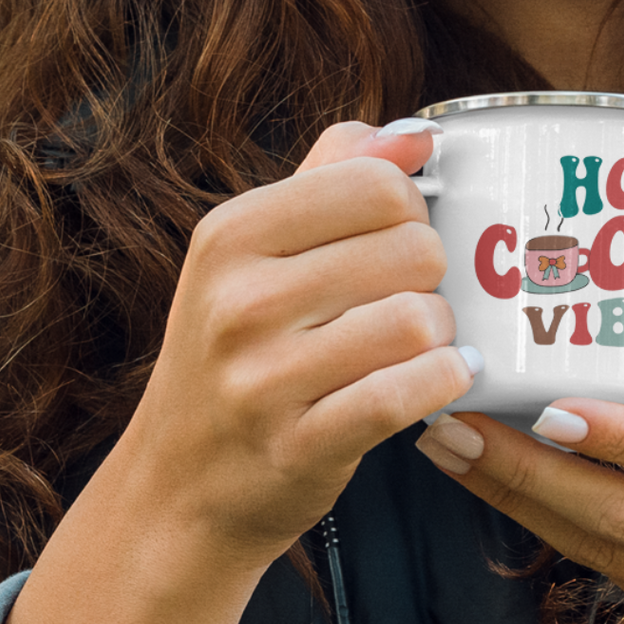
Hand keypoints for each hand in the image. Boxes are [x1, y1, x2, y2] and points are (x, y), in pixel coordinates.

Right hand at [120, 118, 477, 571]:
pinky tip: (444, 378)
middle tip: (409, 298)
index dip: (411, 209)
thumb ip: (332, 176)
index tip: (398, 238)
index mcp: (230, 235)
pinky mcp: (299, 446)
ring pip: (417, 320)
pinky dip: (444, 382)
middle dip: (431, 275)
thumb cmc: (236, 355)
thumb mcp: (252, 254)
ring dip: (440, 334)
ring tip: (421, 344)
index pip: (376, 183)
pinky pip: (407, 394)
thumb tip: (416, 134)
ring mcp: (263, 379)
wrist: (179, 489)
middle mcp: (238, 301)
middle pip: (411, 248)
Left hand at [414, 298, 623, 623]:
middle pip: (615, 513)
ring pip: (598, 549)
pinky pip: (617, 575)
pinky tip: (510, 494)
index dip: (614, 436)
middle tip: (448, 421)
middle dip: (521, 471)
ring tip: (451, 450)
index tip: (547, 405)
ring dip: (518, 502)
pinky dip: (557, 534)